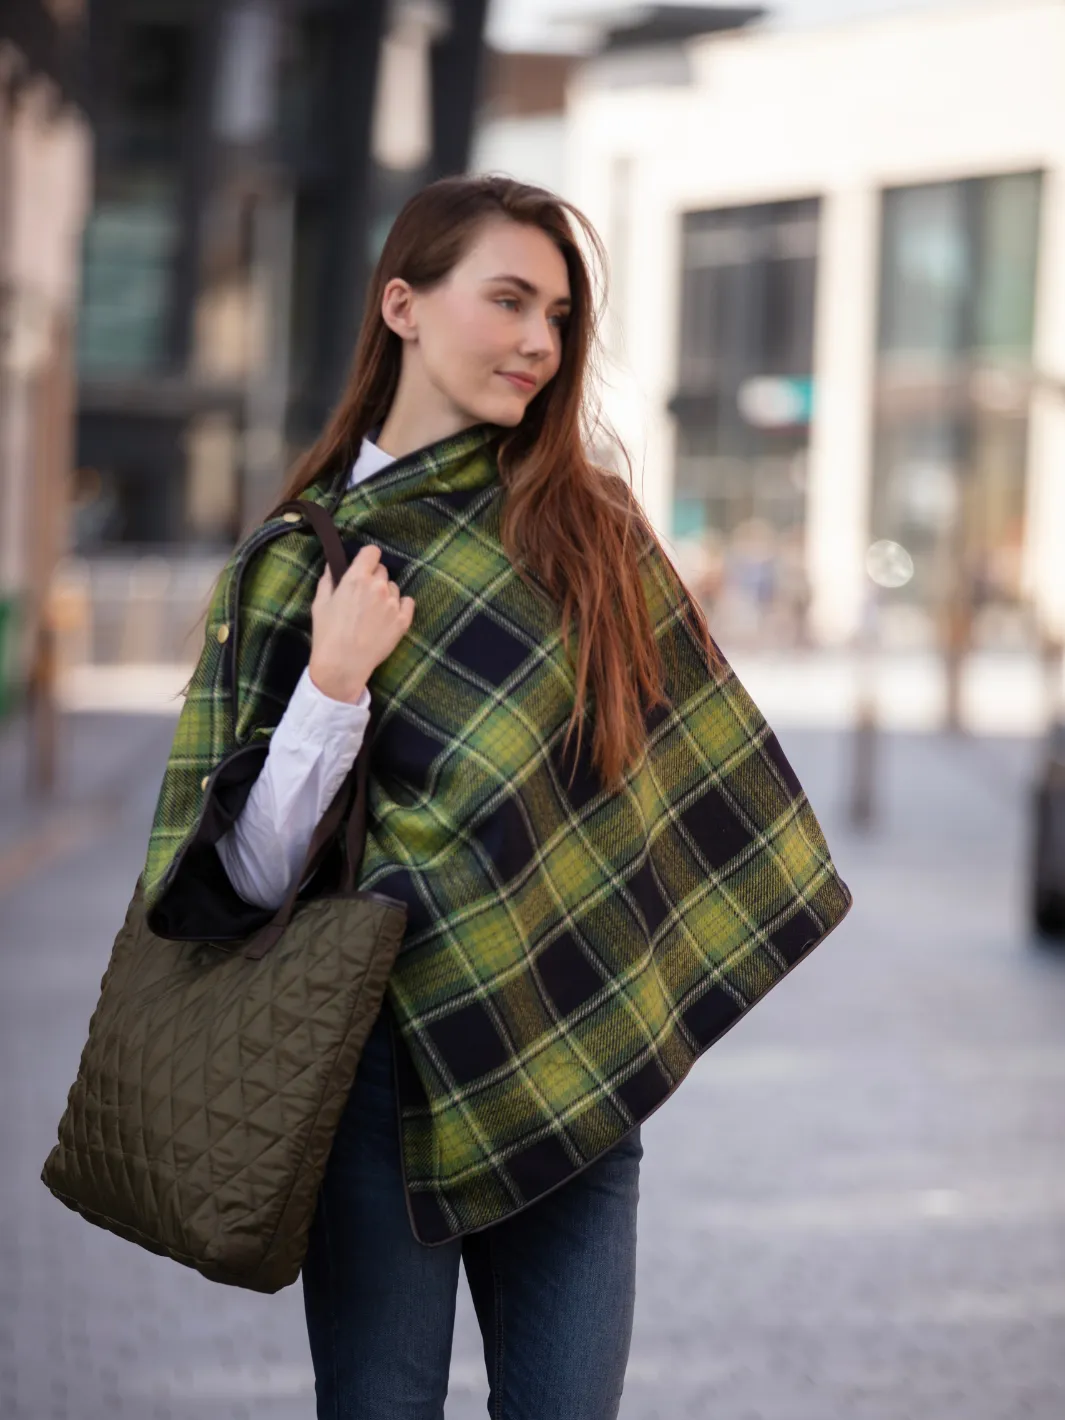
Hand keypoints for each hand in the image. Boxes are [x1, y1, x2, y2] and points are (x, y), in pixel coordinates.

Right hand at [307, 544, 414, 703]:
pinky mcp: (403, 620)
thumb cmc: (327, 634)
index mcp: (357, 578)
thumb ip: (329, 580)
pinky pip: (408, 603)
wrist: (342, 664)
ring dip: (386, 594)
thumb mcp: (320, 603)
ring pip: (394, 588)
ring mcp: (393, 604)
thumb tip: (333, 565)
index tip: (363, 566)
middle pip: (382, 570)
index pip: (372, 552)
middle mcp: (379, 586)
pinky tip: (388, 617)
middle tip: (364, 596)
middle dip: (374, 578)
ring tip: (374, 613)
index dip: (367, 558)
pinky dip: (401, 606)